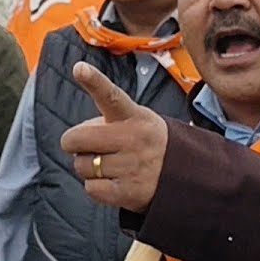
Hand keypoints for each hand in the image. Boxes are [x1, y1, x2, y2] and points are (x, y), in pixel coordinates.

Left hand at [60, 62, 168, 213]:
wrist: (185, 174)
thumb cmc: (147, 142)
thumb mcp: (136, 121)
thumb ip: (104, 122)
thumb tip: (76, 139)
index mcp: (134, 116)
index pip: (111, 96)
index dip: (94, 81)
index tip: (79, 68)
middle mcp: (133, 139)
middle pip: (77, 139)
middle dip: (73, 143)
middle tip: (86, 145)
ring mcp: (132, 166)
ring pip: (81, 166)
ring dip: (87, 167)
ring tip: (109, 164)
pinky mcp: (129, 192)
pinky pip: (91, 189)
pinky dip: (95, 187)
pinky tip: (111, 181)